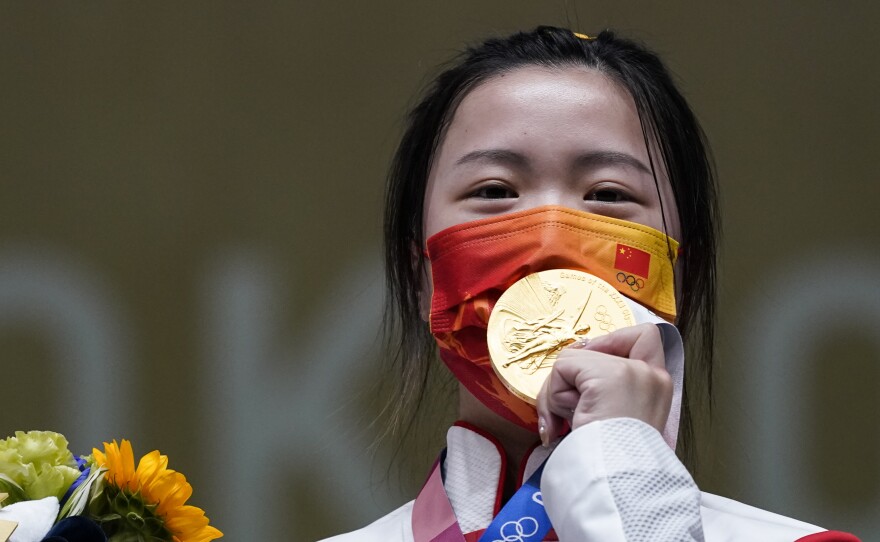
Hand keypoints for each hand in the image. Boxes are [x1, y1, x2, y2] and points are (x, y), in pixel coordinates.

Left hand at [536, 323, 672, 445]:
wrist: (617, 478)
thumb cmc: (611, 458)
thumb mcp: (616, 416)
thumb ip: (604, 389)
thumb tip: (567, 370)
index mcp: (659, 384)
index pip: (645, 336)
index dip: (611, 342)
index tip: (595, 372)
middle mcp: (651, 373)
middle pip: (593, 350)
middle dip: (571, 378)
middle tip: (573, 410)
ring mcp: (631, 371)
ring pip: (572, 361)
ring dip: (560, 394)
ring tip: (576, 421)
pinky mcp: (605, 375)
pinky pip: (562, 368)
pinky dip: (555, 394)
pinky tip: (572, 417)